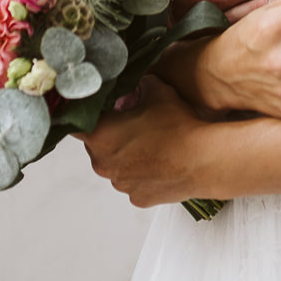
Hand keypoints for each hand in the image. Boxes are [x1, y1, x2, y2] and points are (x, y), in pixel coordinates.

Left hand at [79, 77, 206, 207]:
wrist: (203, 159)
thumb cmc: (177, 124)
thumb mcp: (155, 89)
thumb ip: (137, 84)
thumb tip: (135, 82)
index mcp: (100, 136)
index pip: (77, 123)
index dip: (86, 113)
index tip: (97, 108)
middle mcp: (103, 164)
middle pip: (96, 144)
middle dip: (110, 132)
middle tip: (131, 121)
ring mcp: (120, 184)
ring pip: (115, 164)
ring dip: (126, 153)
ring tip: (151, 141)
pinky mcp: (138, 197)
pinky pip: (132, 180)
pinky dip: (141, 171)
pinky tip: (160, 160)